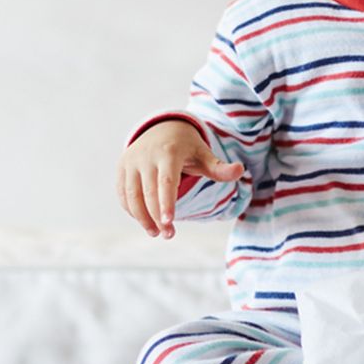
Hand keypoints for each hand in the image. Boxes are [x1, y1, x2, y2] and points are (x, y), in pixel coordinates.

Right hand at [116, 119, 242, 237]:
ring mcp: (131, 162)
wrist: (162, 128)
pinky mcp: (122, 168)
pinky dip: (131, 210)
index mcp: (169, 152)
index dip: (167, 203)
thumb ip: (219, 168)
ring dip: (142, 217)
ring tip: (155, 233)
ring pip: (132, 195)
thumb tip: (240, 170)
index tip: (169, 223)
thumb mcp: (204, 155)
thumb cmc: (187, 147)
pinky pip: (123, 194)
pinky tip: (144, 221)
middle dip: (157, 217)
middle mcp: (146, 156)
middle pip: (149, 192)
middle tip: (168, 235)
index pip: (166, 181)